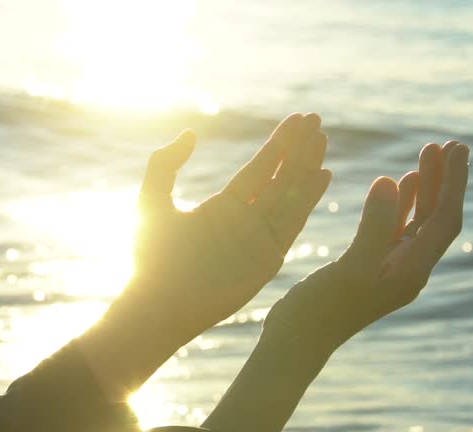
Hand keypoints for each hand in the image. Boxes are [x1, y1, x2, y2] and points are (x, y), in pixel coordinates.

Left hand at [131, 113, 331, 337]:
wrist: (158, 303)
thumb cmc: (149, 258)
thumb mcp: (152, 200)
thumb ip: (165, 164)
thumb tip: (190, 132)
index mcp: (222, 207)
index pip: (258, 169)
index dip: (278, 144)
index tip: (298, 119)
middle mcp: (245, 221)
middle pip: (279, 178)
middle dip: (298, 149)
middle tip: (316, 119)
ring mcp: (259, 240)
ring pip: (290, 196)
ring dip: (307, 167)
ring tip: (322, 140)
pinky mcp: (269, 259)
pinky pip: (293, 223)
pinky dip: (309, 199)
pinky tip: (322, 175)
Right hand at [268, 141, 469, 350]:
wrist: (297, 340)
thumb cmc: (320, 310)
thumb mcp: (350, 267)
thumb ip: (375, 226)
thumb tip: (392, 181)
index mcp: (411, 272)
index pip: (445, 220)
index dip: (455, 183)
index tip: (459, 148)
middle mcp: (408, 269)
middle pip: (438, 218)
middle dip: (447, 180)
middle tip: (451, 143)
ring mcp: (390, 267)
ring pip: (419, 220)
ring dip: (427, 186)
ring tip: (429, 152)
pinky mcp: (371, 264)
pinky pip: (398, 227)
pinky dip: (404, 202)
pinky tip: (402, 182)